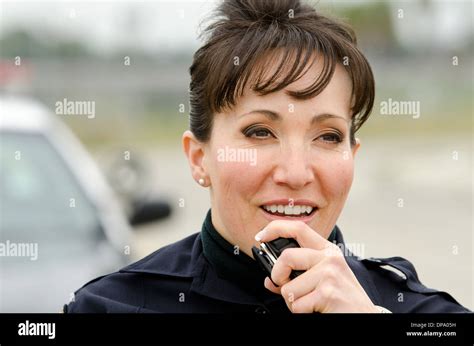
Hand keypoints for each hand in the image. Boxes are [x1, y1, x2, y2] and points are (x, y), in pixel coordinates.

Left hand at [255, 220, 378, 312]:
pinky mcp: (327, 292)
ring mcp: (329, 273)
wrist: (364, 317)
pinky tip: (317, 308)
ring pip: (288, 287)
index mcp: (326, 250)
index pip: (298, 228)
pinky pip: (296, 304)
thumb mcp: (321, 280)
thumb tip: (269, 280)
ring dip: (293, 301)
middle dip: (278, 275)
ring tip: (311, 302)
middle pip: (286, 257)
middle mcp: (329, 258)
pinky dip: (301, 311)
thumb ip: (296, 275)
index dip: (275, 228)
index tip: (260, 236)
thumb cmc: (341, 299)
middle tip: (284, 285)